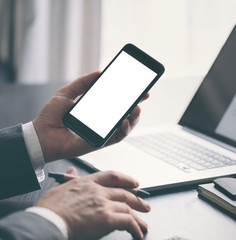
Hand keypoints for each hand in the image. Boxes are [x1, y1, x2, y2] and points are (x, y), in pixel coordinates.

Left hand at [33, 71, 148, 162]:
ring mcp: (103, 132)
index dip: (131, 95)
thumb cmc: (52, 115)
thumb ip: (83, 82)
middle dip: (137, 104)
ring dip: (134, 118)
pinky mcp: (100, 143)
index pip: (118, 102)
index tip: (141, 88)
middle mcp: (103, 121)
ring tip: (136, 108)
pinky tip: (124, 121)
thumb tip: (100, 72)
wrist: (41, 134)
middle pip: (126, 114)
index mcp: (97, 109)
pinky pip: (117, 137)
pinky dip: (123, 130)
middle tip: (144, 95)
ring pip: (126, 126)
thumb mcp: (67, 92)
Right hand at [36, 167, 150, 239]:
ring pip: (128, 208)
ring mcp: (104, 204)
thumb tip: (72, 170)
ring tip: (143, 224)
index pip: (113, 176)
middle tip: (144, 206)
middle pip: (125, 193)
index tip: (135, 183)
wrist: (47, 222)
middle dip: (137, 200)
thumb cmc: (49, 209)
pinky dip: (135, 228)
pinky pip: (128, 222)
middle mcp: (99, 191)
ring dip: (138, 218)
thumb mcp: (58, 187)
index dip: (127, 179)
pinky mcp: (107, 218)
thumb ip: (68, 178)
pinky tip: (137, 233)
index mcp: (88, 182)